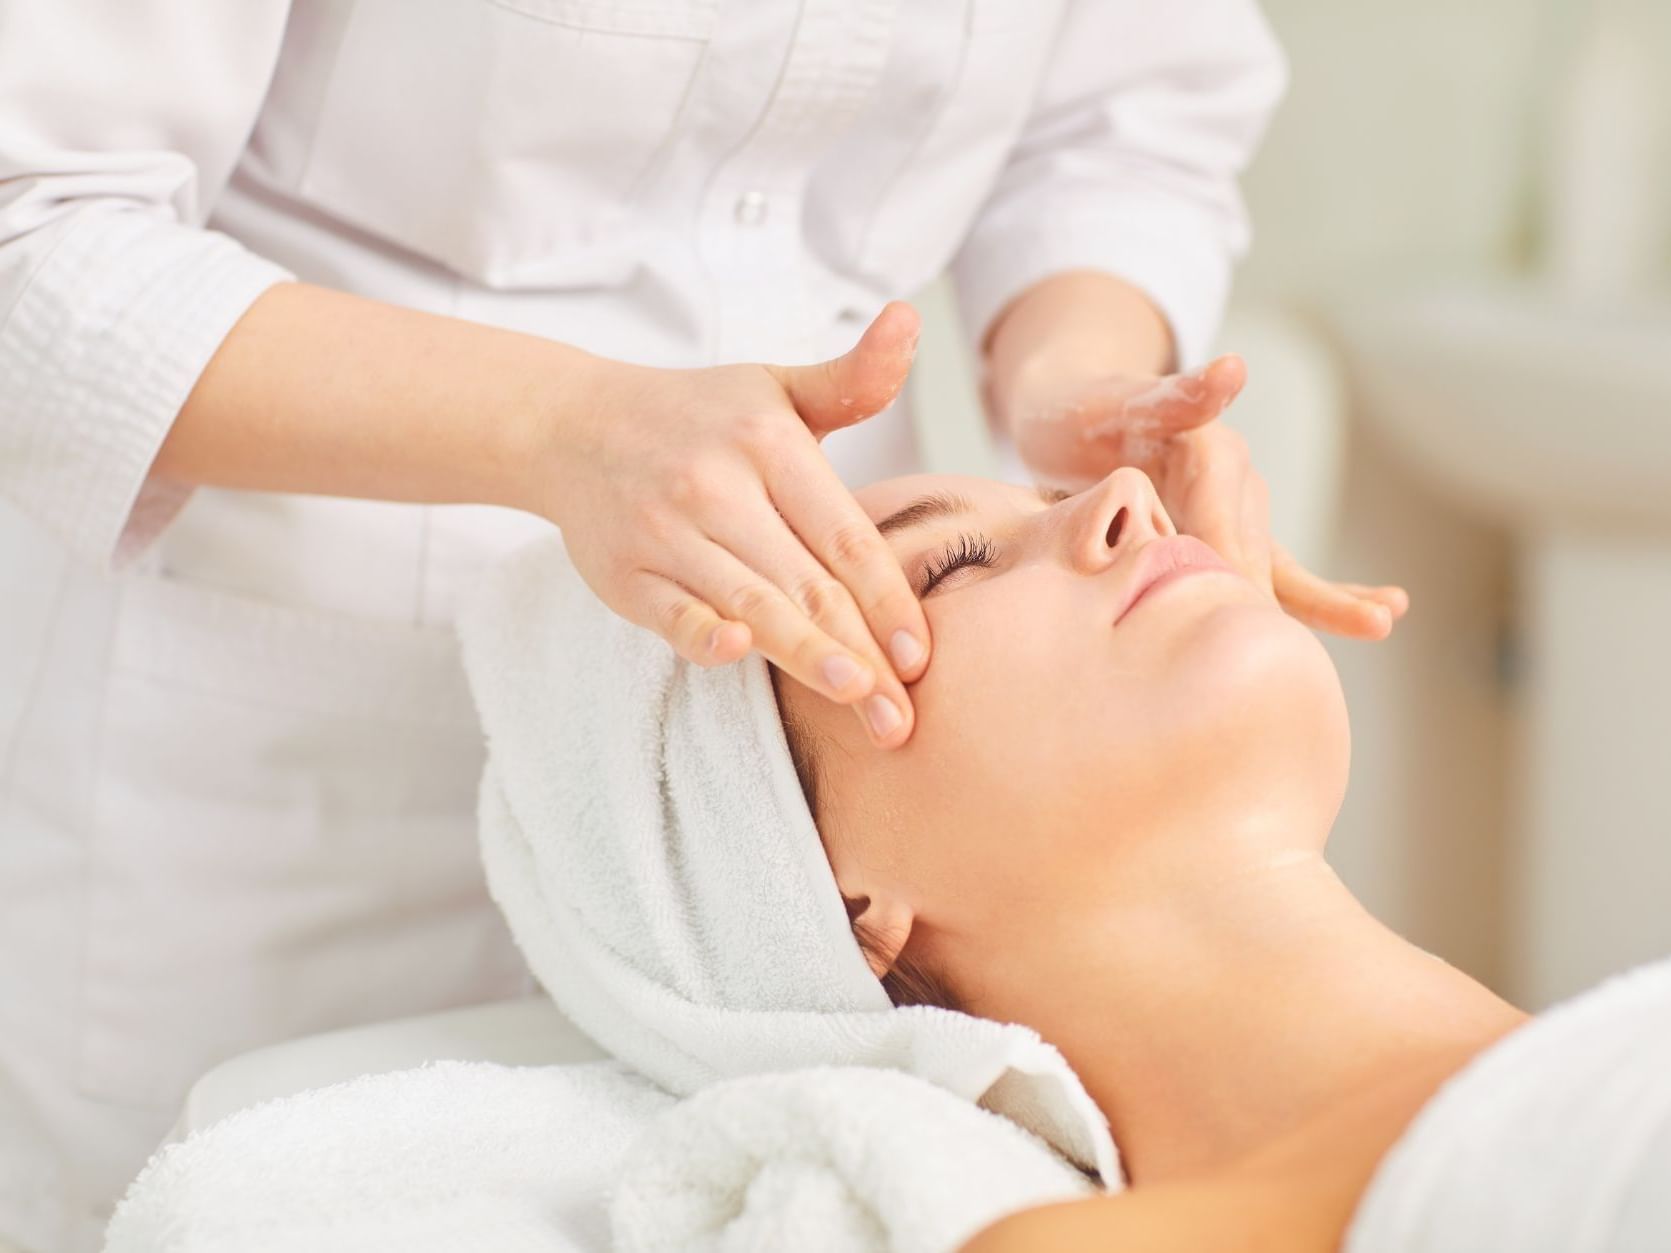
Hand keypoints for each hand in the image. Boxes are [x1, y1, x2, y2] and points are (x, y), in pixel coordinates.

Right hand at [528, 303, 930, 747]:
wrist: (574, 425)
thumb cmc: (698, 417)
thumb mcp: (776, 388)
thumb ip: (853, 378)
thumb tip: (908, 320)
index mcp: (768, 443)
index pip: (844, 535)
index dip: (888, 597)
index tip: (922, 654)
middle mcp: (718, 485)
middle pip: (808, 582)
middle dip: (864, 653)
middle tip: (905, 716)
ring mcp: (667, 531)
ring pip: (752, 603)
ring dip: (808, 657)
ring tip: (860, 702)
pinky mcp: (625, 574)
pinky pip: (672, 612)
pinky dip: (702, 634)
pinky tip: (740, 653)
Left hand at [1008, 355, 1407, 639]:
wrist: (1069, 418)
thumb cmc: (1084, 414)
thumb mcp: (1119, 400)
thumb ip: (1179, 397)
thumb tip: (1234, 368)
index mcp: (1212, 453)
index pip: (1225, 528)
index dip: (1232, 574)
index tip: (1245, 617)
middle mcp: (1237, 481)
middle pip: (1256, 557)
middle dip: (1285, 601)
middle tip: (1368, 626)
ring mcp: (1240, 512)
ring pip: (1281, 570)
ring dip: (1332, 599)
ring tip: (1386, 620)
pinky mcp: (1233, 539)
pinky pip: (1278, 576)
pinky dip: (1324, 597)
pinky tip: (1381, 613)